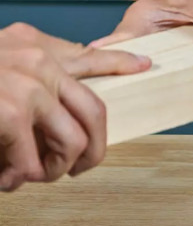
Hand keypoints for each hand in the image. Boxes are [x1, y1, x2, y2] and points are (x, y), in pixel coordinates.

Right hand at [0, 23, 150, 191]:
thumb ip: (28, 77)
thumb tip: (59, 111)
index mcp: (32, 48)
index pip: (91, 56)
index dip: (121, 63)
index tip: (145, 67)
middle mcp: (36, 62)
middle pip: (95, 113)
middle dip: (93, 149)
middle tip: (79, 169)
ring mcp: (25, 86)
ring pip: (71, 142)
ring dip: (54, 169)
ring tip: (31, 176)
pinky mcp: (9, 113)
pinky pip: (32, 161)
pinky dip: (18, 177)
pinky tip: (4, 178)